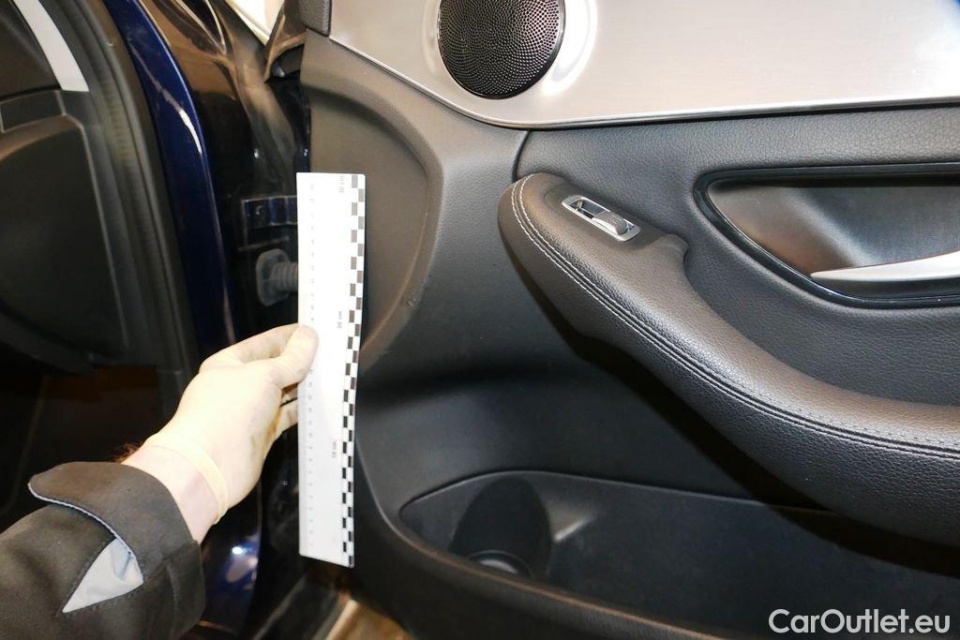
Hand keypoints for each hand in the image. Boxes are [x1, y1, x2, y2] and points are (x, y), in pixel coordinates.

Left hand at [124, 324, 317, 539]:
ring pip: (283, 392)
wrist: (211, 465)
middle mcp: (239, 386)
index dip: (290, 336)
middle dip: (301, 361)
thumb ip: (291, 358)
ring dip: (304, 385)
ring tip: (330, 375)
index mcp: (230, 363)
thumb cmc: (226, 412)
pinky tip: (319, 403)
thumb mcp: (263, 375)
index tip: (315, 331)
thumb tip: (309, 337)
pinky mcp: (262, 433)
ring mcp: (251, 411)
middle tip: (330, 353)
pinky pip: (287, 416)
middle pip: (276, 368)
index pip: (265, 343)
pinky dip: (302, 410)